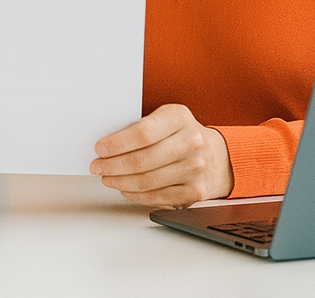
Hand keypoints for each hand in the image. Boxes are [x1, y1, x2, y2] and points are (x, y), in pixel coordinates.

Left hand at [89, 104, 232, 206]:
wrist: (217, 155)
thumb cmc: (182, 134)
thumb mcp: (167, 118)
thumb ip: (142, 126)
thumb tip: (107, 143)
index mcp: (180, 117)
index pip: (143, 133)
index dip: (117, 144)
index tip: (100, 148)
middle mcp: (191, 143)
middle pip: (142, 160)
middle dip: (113, 165)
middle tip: (97, 166)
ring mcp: (194, 170)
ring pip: (147, 182)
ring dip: (120, 181)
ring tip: (107, 177)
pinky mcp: (194, 192)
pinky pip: (156, 197)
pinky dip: (135, 194)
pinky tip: (124, 188)